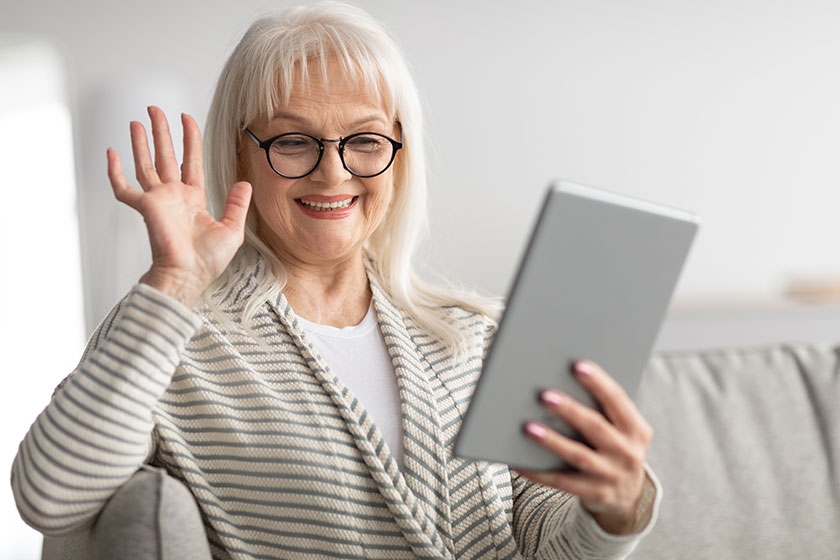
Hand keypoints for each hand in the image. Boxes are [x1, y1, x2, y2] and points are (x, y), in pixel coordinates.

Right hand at [107, 106, 251, 306]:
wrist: (189, 276)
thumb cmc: (208, 261)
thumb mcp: (232, 230)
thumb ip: (237, 205)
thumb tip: (245, 183)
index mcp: (194, 198)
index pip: (191, 161)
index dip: (190, 139)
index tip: (186, 118)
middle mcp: (174, 196)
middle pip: (166, 156)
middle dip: (161, 132)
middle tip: (155, 110)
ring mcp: (158, 200)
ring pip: (146, 164)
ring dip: (141, 142)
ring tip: (137, 120)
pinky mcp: (145, 208)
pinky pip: (124, 188)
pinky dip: (115, 171)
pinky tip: (111, 152)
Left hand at [514, 360, 653, 534]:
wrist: (627, 495)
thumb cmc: (613, 446)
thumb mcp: (620, 429)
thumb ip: (601, 408)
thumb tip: (557, 379)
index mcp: (636, 429)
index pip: (618, 400)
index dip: (599, 382)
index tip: (577, 365)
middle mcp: (628, 452)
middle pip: (596, 427)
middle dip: (570, 410)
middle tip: (544, 395)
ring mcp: (613, 475)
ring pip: (578, 455)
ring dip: (552, 441)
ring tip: (528, 427)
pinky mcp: (596, 494)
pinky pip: (562, 482)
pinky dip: (539, 472)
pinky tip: (519, 461)